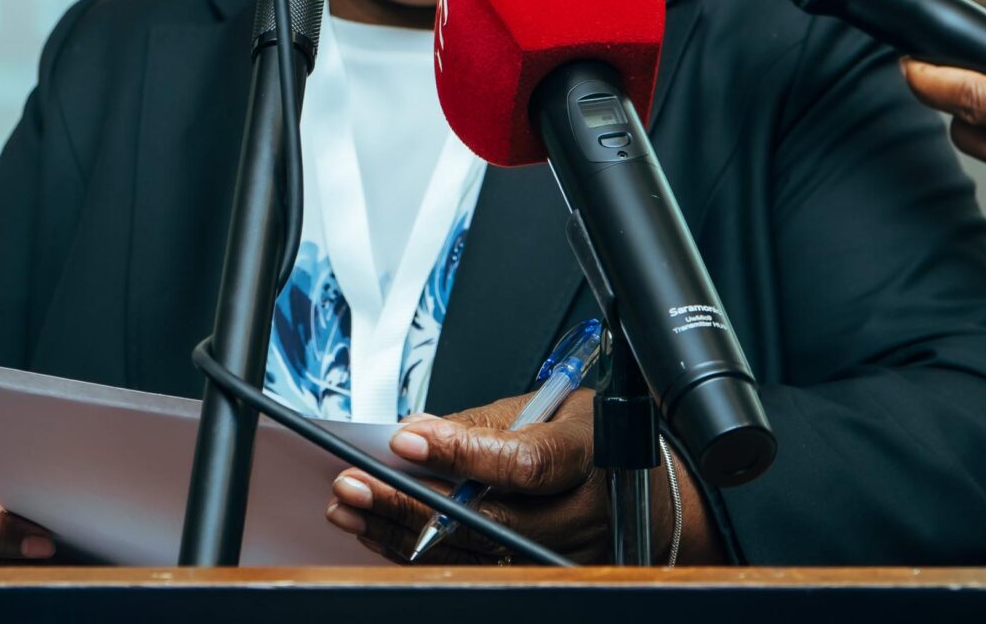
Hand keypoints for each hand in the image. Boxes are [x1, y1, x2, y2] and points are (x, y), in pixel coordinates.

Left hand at [324, 388, 716, 564]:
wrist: (636, 493)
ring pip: (468, 555)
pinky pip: (470, 569)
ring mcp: (557, 557)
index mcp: (581, 457)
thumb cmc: (587, 443)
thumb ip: (481, 425)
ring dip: (399, 532)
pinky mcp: (537, 578)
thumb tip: (417, 431)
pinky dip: (418, 550)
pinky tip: (380, 530)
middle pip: (484, 522)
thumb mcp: (547, 409)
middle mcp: (573, 516)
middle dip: (409, 503)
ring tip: (350, 508)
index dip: (461, 453)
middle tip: (353, 483)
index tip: (405, 440)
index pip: (521, 463)